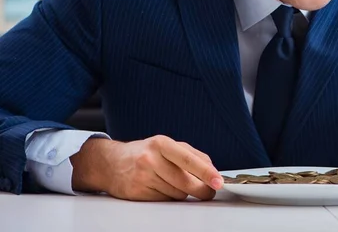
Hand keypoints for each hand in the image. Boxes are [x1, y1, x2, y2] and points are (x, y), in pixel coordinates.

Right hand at [71, 135, 223, 200]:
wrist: (111, 163)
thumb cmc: (145, 153)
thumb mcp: (166, 145)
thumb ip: (190, 154)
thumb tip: (212, 169)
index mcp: (161, 143)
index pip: (188, 159)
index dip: (206, 172)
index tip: (218, 181)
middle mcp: (150, 159)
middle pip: (185, 182)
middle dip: (201, 189)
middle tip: (208, 191)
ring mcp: (142, 177)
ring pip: (176, 194)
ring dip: (183, 193)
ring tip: (173, 182)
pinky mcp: (137, 193)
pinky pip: (164, 201)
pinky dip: (169, 198)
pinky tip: (161, 188)